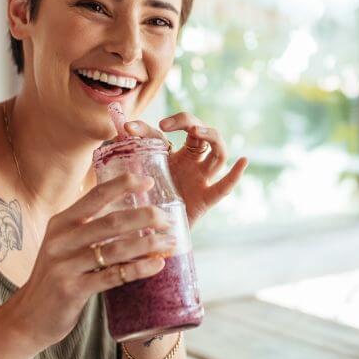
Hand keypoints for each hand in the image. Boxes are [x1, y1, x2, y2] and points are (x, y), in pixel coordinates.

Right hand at [6, 174, 177, 349]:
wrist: (27, 317)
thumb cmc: (56, 277)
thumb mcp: (64, 246)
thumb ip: (89, 230)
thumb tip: (132, 215)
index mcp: (61, 223)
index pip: (96, 195)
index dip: (123, 185)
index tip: (148, 181)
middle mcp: (61, 240)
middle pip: (112, 222)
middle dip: (145, 217)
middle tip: (167, 219)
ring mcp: (65, 265)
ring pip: (116, 249)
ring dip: (148, 244)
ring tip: (169, 243)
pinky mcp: (72, 289)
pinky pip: (113, 276)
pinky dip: (139, 269)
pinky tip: (157, 265)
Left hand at [123, 113, 247, 226]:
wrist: (151, 237)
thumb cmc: (143, 205)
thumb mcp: (132, 178)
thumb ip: (126, 158)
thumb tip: (116, 133)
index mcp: (170, 156)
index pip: (161, 134)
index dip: (145, 127)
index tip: (128, 128)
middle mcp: (189, 163)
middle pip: (199, 133)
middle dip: (187, 121)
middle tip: (166, 124)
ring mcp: (201, 179)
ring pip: (218, 153)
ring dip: (211, 137)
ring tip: (198, 131)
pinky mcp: (206, 199)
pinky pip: (224, 187)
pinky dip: (235, 175)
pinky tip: (243, 161)